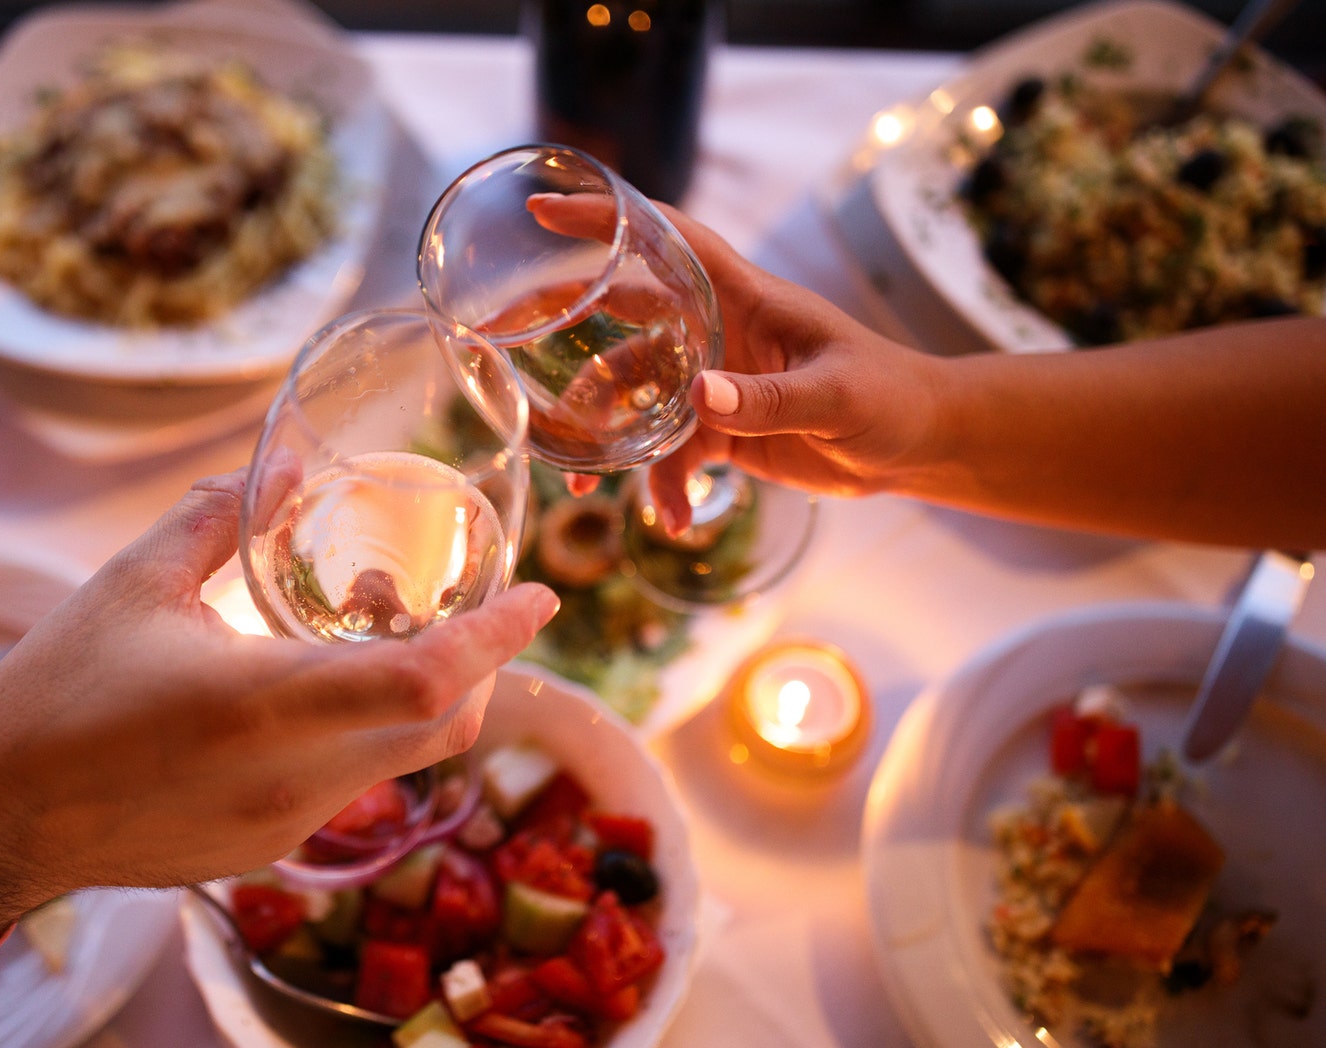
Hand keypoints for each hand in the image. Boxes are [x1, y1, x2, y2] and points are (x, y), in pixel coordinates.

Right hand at [0, 469, 558, 955]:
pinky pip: (352, 787)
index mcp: (260, 703)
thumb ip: (217, 516)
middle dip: (479, 664)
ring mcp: (284, 827)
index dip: (499, 638)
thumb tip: (286, 469)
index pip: (427, 679)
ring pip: (401, 760)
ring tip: (361, 628)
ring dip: (416, 695)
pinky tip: (313, 692)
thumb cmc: (54, 689)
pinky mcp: (267, 852)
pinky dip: (367, 734)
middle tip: (460, 605)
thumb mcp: (132, 582)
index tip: (544, 597)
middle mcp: (290, 779)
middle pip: (442, 727)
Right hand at [525, 193, 944, 532]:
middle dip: (569, 330)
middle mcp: (719, 330)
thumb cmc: (892, 397)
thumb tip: (699, 398)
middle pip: (626, 317)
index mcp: (744, 296)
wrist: (921, 446)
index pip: (667, 240)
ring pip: (638, 399)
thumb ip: (767, 399)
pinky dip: (665, 487)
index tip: (546, 211)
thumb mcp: (835, 397)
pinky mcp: (723, 429)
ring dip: (613, 441)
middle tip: (510, 341)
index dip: (608, 220)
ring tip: (589, 488)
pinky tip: (673, 520)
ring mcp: (716, 380)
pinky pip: (672, 455)